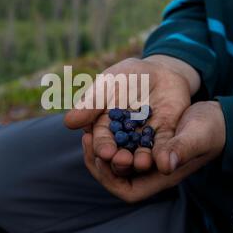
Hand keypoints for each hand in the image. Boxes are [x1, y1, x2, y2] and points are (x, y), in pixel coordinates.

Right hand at [65, 56, 199, 173]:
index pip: (101, 140)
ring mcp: (144, 139)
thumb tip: (68, 122)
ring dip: (141, 161)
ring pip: (141, 154)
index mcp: (105, 126)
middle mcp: (123, 138)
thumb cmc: (128, 75)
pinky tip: (164, 159)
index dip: (103, 147)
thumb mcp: (109, 84)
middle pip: (120, 153)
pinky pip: (164, 147)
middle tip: (123, 161)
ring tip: (142, 163)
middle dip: (120, 159)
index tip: (106, 152)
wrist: (161, 69)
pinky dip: (163, 154)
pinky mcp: (165, 137)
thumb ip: (91, 103)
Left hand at [82, 101, 225, 202]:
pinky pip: (122, 141)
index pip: (128, 190)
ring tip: (89, 129)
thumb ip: (182, 149)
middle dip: (99, 161)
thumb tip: (162, 164)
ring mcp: (147, 153)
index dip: (110, 178)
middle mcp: (151, 168)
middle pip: (116, 175)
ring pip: (117, 157)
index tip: (99, 157)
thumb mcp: (198, 136)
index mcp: (162, 175)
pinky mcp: (146, 138)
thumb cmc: (211, 130)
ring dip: (102, 146)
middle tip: (87, 140)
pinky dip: (111, 133)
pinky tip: (102, 116)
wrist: (218, 118)